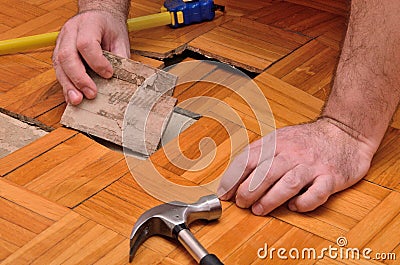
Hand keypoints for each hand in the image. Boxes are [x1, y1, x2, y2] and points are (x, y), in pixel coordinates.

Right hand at [53, 10, 129, 104]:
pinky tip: (71, 96)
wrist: (98, 16)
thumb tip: (119, 80)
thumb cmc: (109, 28)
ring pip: (59, 64)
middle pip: (67, 55)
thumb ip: (120, 58)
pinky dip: (65, 85)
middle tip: (91, 93)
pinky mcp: (58, 52)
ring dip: (68, 85)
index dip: (97, 62)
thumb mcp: (120, 39)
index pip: (86, 44)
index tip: (109, 74)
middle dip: (79, 78)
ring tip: (77, 100)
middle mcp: (71, 31)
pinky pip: (58, 70)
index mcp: (89, 23)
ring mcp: (61, 41)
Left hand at [217, 118, 375, 214]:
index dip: (233, 178)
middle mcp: (293, 153)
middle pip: (265, 173)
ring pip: (288, 183)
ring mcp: (312, 165)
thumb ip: (259, 154)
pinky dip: (304, 203)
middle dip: (248, 191)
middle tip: (241, 204)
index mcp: (276, 143)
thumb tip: (235, 177)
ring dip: (270, 199)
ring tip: (259, 210)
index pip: (248, 159)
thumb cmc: (307, 140)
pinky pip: (317, 193)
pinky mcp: (331, 177)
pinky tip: (294, 206)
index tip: (224, 193)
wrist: (345, 131)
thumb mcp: (279, 138)